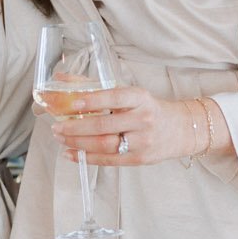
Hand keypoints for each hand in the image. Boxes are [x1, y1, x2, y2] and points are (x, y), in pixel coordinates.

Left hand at [53, 83, 204, 166]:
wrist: (181, 129)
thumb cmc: (149, 109)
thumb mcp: (130, 94)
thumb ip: (96, 87)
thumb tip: (61, 78)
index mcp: (140, 98)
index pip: (114, 97)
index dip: (93, 100)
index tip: (73, 102)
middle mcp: (143, 119)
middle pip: (104, 125)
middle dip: (76, 127)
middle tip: (57, 126)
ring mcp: (142, 141)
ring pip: (104, 144)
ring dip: (78, 143)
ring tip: (61, 138)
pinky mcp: (139, 159)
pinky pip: (109, 160)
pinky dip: (86, 157)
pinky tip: (72, 153)